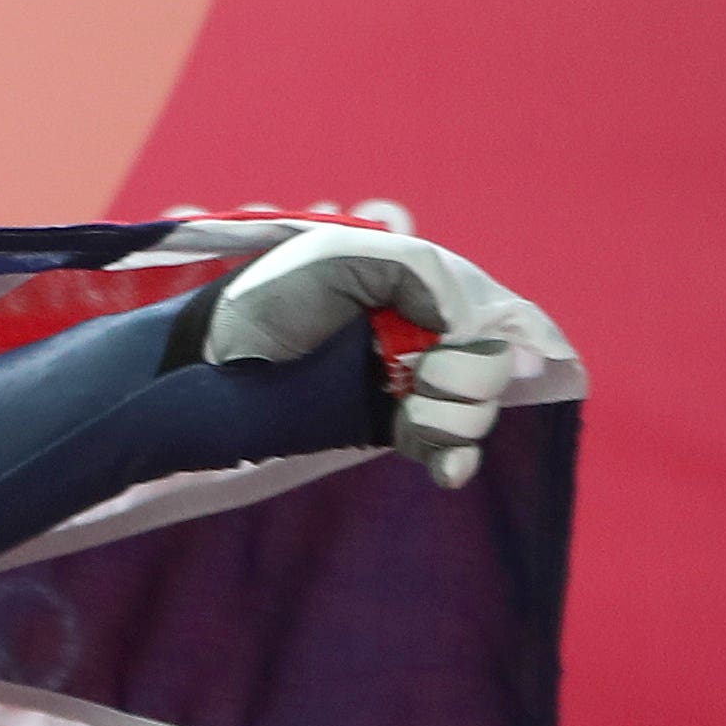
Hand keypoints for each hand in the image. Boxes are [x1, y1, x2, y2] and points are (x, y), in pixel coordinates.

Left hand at [202, 224, 543, 488]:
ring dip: (451, 416)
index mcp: (429, 288)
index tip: (468, 347)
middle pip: (498, 368)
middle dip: (466, 375)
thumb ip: (424, 275)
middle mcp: (430, 335)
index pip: (506, 316)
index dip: (515, 337)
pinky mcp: (391, 427)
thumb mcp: (345, 254)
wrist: (210, 359)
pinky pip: (451, 451)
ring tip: (402, 404)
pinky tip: (445, 471)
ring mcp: (413, 385)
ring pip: (478, 412)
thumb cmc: (272, 295)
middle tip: (413, 371)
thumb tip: (478, 332)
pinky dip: (456, 459)